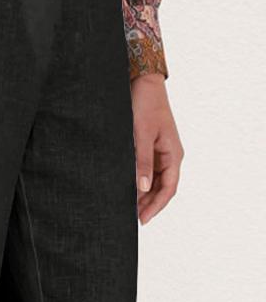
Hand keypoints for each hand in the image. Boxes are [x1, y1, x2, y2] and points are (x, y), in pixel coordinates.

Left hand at [131, 73, 183, 224]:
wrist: (143, 82)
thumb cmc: (145, 105)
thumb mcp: (141, 134)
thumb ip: (141, 162)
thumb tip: (142, 188)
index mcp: (173, 154)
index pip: (168, 188)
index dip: (156, 206)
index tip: (143, 219)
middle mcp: (170, 156)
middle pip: (162, 188)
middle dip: (148, 204)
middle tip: (131, 218)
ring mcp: (160, 153)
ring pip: (154, 181)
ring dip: (143, 195)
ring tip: (127, 207)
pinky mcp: (150, 148)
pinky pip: (147, 171)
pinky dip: (138, 182)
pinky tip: (127, 188)